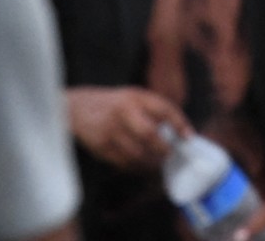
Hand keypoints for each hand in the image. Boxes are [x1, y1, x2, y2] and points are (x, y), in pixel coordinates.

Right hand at [65, 86, 188, 171]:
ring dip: (151, 163)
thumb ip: (152, 111)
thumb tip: (178, 133)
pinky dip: (136, 167)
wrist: (75, 108)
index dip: (179, 124)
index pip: (164, 109)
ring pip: (137, 154)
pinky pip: (124, 163)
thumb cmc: (112, 104)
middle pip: (150, 135)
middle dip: (164, 149)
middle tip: (170, 155)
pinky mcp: (101, 147)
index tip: (188, 138)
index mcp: (135, 96)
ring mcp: (111, 130)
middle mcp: (123, 111)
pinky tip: (141, 166)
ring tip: (157, 164)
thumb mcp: (132, 97)